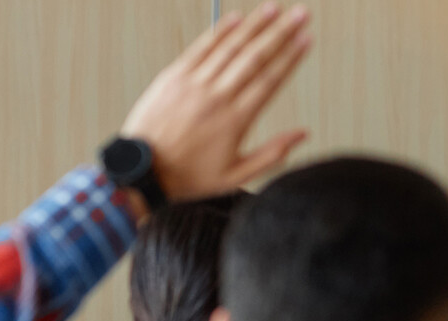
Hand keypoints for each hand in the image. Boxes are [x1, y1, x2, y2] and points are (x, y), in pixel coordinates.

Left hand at [120, 1, 312, 202]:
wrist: (141, 171)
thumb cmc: (187, 175)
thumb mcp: (237, 176)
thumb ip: (273, 154)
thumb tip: (302, 134)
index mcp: (235, 120)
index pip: (271, 79)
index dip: (291, 57)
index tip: (306, 40)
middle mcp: (216, 97)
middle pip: (256, 56)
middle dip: (281, 32)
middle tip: (300, 15)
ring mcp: (194, 84)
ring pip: (230, 47)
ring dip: (255, 25)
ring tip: (274, 9)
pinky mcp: (174, 77)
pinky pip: (201, 48)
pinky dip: (219, 31)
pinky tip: (235, 18)